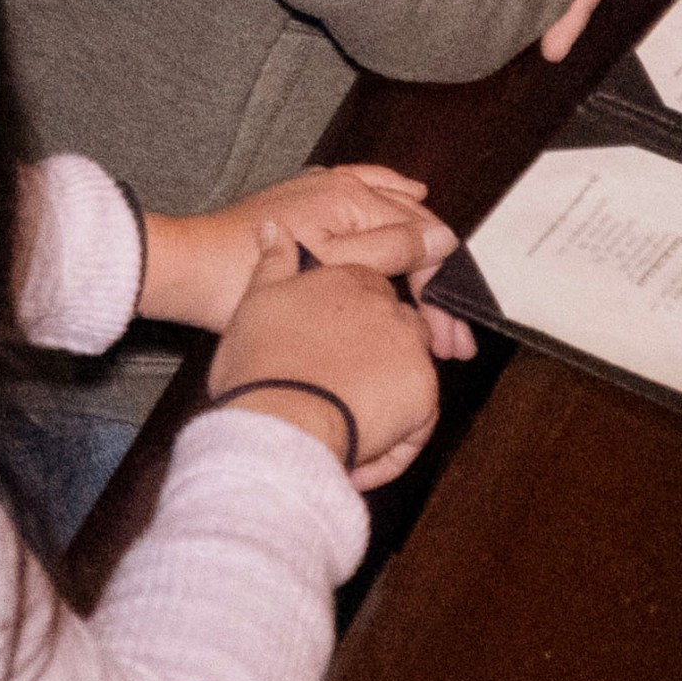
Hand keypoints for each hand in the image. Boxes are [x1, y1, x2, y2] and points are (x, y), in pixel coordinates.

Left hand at [142, 163, 452, 330]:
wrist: (193, 271)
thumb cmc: (252, 274)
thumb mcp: (334, 267)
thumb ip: (392, 249)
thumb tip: (443, 237)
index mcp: (350, 197)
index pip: (421, 239)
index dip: (442, 292)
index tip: (451, 338)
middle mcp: (340, 186)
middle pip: (410, 231)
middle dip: (437, 282)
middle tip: (451, 339)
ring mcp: (321, 193)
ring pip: (391, 220)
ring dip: (418, 261)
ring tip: (438, 304)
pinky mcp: (305, 208)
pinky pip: (365, 206)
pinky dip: (392, 223)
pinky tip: (405, 225)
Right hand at [209, 255, 443, 490]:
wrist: (278, 417)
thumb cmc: (260, 361)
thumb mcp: (256, 299)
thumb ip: (274, 261)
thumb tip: (277, 228)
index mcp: (348, 278)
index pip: (371, 289)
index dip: (354, 322)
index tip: (335, 346)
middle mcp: (386, 307)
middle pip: (399, 327)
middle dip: (379, 356)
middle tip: (342, 387)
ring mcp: (409, 349)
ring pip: (410, 372)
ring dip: (387, 397)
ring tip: (348, 424)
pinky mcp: (424, 393)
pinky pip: (418, 418)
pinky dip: (395, 439)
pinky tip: (361, 452)